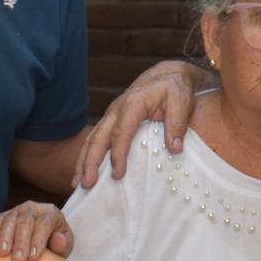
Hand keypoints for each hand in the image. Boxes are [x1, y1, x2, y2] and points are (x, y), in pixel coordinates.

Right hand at [0, 201, 72, 260]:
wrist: (43, 238)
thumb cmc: (54, 244)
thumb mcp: (65, 246)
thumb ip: (64, 244)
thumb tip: (59, 240)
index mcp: (51, 213)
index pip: (45, 223)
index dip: (39, 240)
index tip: (33, 257)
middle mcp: (33, 208)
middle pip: (26, 222)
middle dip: (21, 242)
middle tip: (17, 260)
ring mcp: (17, 211)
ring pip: (10, 220)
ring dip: (6, 237)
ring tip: (3, 252)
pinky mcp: (3, 216)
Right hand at [71, 60, 205, 189]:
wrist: (168, 75)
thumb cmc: (175, 88)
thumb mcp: (182, 101)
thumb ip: (177, 123)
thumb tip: (174, 149)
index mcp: (133, 104)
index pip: (121, 133)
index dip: (117, 155)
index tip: (117, 175)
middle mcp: (116, 109)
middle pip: (98, 137)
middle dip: (90, 162)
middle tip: (86, 184)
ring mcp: (111, 115)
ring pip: (92, 139)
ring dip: (83, 161)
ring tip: (78, 184)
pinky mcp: (112, 121)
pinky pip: (96, 139)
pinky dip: (87, 156)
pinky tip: (83, 172)